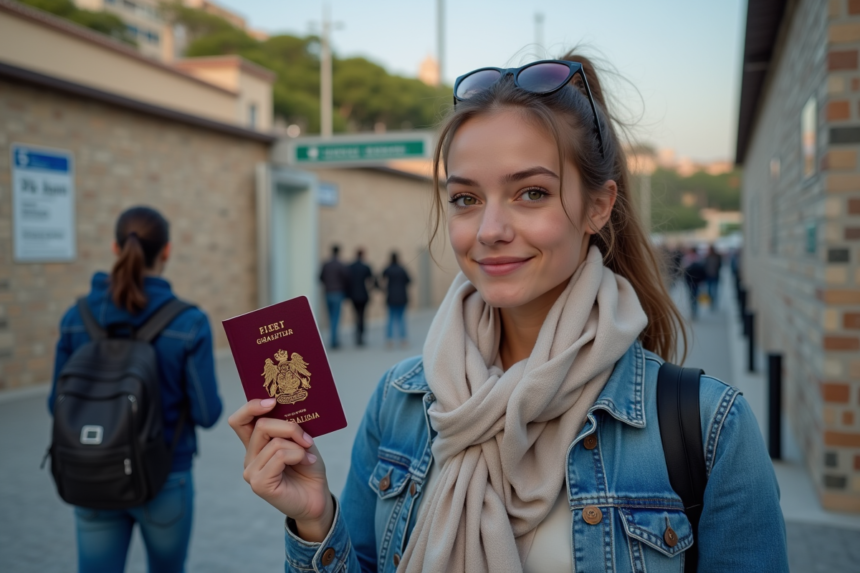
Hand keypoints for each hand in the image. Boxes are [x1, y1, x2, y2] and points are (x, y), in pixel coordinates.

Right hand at [228, 398, 334, 540]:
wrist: (317, 497)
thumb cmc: (308, 468)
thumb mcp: (301, 441)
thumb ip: (289, 428)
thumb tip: (284, 412)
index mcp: (256, 444)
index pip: (239, 421)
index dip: (251, 407)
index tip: (272, 401)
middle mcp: (250, 457)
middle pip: (260, 425)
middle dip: (289, 426)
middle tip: (306, 439)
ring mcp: (251, 471)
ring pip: (274, 442)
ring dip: (298, 446)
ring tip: (308, 456)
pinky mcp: (259, 484)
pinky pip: (279, 456)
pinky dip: (298, 455)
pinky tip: (307, 462)